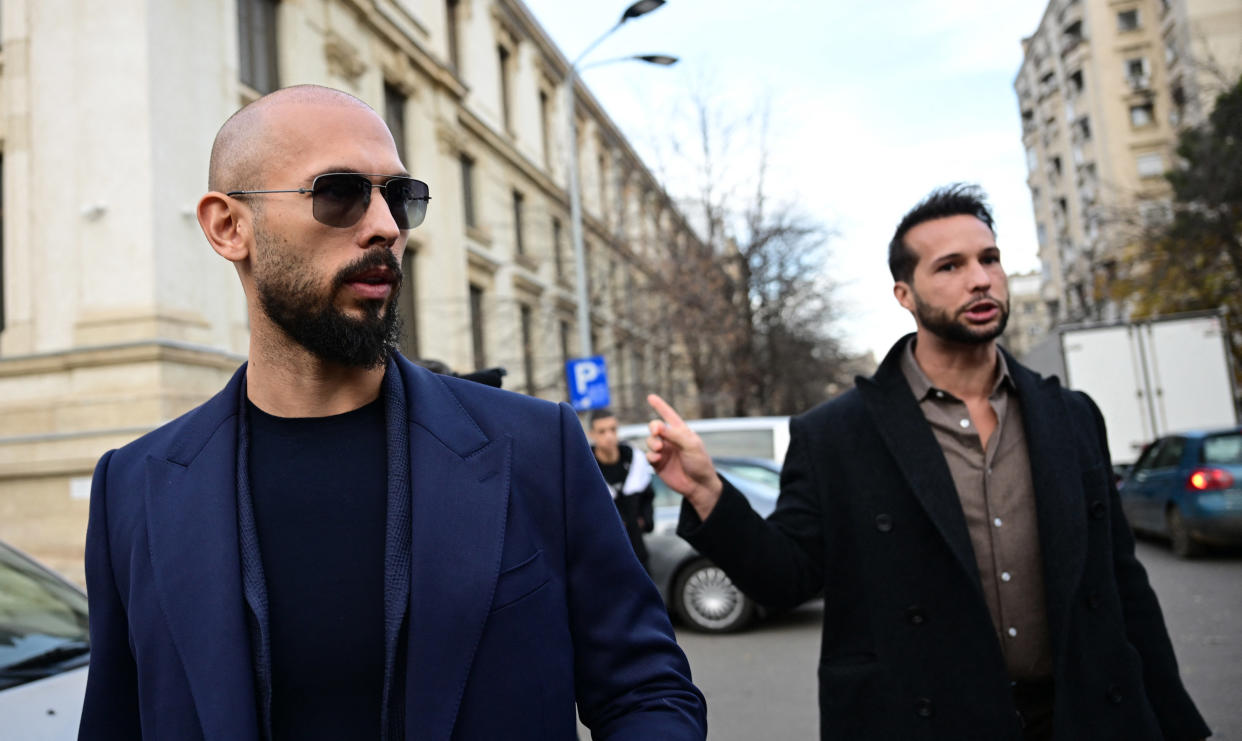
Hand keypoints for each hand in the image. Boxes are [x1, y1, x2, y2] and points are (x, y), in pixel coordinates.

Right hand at [645, 394, 722, 520]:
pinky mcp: (658, 464)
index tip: (651, 397)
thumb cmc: (700, 463)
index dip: (660, 406)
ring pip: (650, 441)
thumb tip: (658, 425)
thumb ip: (675, 434)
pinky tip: (657, 459)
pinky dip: (650, 455)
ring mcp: (664, 452)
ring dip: (652, 442)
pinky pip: (648, 455)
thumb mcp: (691, 445)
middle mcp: (671, 440)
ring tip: (659, 448)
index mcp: (681, 432)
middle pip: (655, 427)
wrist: (699, 485)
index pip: (669, 416)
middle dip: (653, 427)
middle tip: (656, 432)